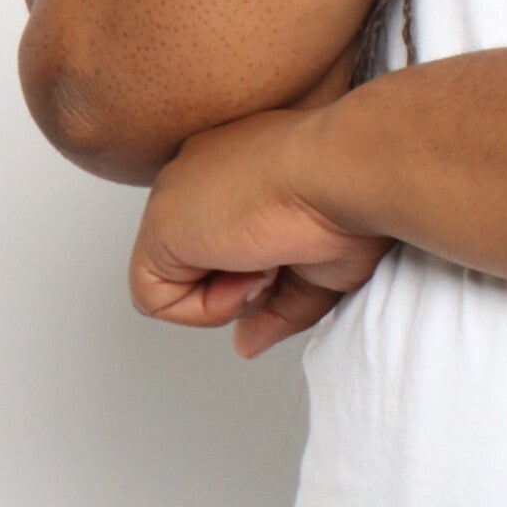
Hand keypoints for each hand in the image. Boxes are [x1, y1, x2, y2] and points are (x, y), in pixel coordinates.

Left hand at [128, 109, 389, 359]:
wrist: (346, 171)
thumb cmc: (349, 200)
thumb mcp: (317, 264)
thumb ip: (275, 301)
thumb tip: (246, 342)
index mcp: (237, 165)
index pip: (226, 233)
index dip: (265, 266)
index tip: (300, 252)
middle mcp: (201, 171)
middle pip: (202, 258)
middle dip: (247, 279)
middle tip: (286, 257)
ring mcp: (176, 194)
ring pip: (179, 282)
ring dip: (231, 294)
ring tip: (270, 257)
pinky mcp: (158, 226)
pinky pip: (156, 300)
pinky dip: (204, 309)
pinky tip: (246, 270)